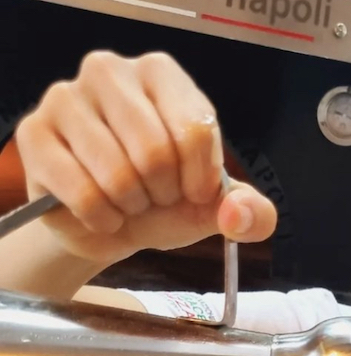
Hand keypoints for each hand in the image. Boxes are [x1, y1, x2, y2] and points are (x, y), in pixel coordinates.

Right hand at [14, 51, 276, 264]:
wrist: (112, 224)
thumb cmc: (164, 201)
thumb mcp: (215, 208)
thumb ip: (252, 214)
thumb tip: (237, 215)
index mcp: (162, 75)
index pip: (195, 130)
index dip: (199, 181)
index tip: (192, 193)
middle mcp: (111, 72)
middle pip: (154, 151)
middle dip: (162, 194)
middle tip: (154, 196)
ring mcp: (67, 98)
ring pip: (117, 175)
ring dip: (131, 207)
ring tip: (127, 201)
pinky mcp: (36, 135)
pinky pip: (82, 193)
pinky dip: (101, 218)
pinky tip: (100, 211)